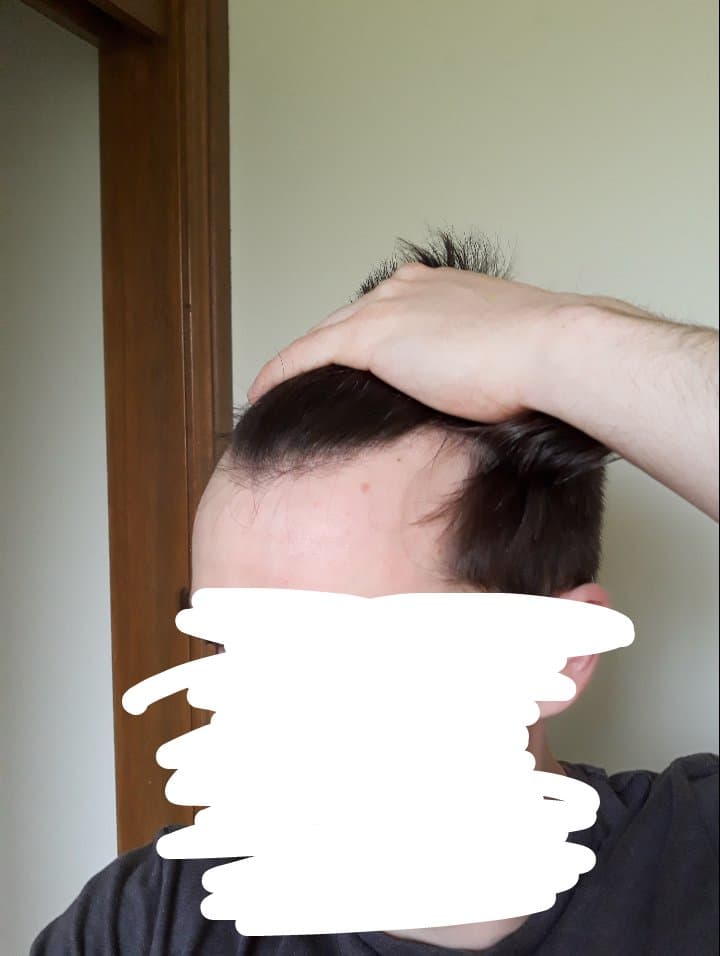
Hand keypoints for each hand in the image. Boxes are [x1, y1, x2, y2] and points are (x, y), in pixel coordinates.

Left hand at [247, 263, 644, 422]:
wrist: (553, 351)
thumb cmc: (547, 363)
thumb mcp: (512, 356)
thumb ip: (484, 366)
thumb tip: (485, 397)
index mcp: (442, 288)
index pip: (387, 313)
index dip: (366, 341)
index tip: (359, 369)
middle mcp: (409, 288)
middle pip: (349, 321)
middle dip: (327, 350)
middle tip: (308, 381)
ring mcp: (388, 308)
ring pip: (324, 337)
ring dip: (300, 363)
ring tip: (278, 389)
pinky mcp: (369, 337)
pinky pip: (308, 355)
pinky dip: (282, 372)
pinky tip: (263, 392)